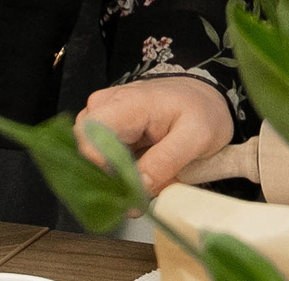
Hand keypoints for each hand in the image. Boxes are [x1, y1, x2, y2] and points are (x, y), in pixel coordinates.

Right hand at [76, 75, 234, 193]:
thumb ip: (166, 161)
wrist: (204, 97)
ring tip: (144, 181)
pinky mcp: (108, 129)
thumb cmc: (203, 111)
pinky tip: (140, 174)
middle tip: (135, 191)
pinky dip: (118, 172)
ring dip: (114, 177)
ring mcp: (105, 116)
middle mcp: (108, 106)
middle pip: (84, 149)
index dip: (99, 166)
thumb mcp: (198, 136)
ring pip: (91, 157)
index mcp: (130, 103)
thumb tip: (136, 189)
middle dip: (107, 177)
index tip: (124, 186)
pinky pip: (101, 157)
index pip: (89, 134)